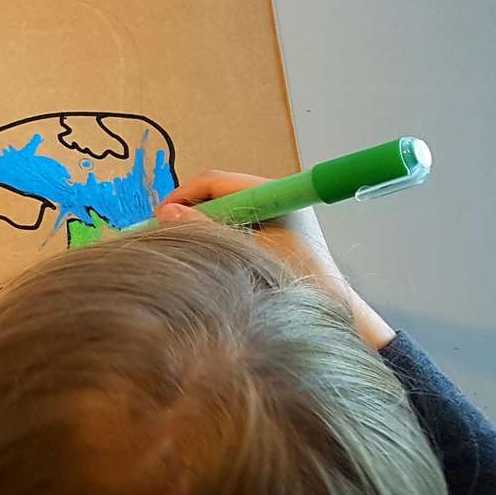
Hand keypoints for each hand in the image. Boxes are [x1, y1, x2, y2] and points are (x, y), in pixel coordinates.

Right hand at [159, 171, 394, 348]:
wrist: (335, 313)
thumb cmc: (293, 283)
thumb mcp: (243, 254)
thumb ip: (205, 231)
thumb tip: (166, 214)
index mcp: (276, 195)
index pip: (217, 181)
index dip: (184, 196)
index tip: (160, 218)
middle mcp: (279, 198)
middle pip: (220, 192)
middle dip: (190, 209)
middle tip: (166, 232)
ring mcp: (279, 215)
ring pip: (227, 208)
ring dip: (202, 223)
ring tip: (183, 243)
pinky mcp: (278, 231)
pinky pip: (238, 222)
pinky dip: (217, 233)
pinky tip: (206, 252)